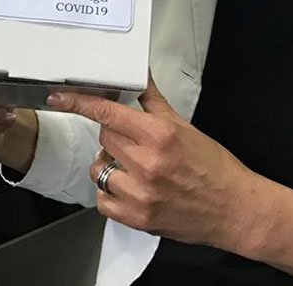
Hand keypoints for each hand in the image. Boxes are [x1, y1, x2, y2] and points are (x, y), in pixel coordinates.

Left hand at [47, 76, 267, 253]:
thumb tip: (138, 75)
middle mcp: (147, 163)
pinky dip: (111, 192)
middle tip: (134, 142)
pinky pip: (103, 199)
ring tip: (133, 167)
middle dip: (114, 137)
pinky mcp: (136, 217)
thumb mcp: (184, 127)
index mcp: (159, 135)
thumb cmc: (213, 167)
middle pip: (104, 138)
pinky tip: (129, 188)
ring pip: (99, 168)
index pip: (107, 113)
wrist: (234, 209)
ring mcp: (140, 193)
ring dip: (110, 165)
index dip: (79, 102)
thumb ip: (153, 102)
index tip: (59, 98)